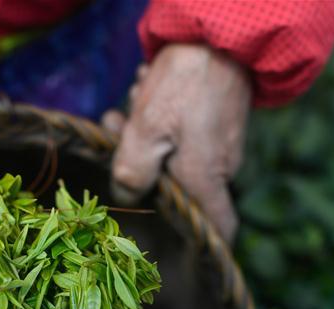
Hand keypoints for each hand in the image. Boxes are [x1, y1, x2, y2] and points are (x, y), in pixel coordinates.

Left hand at [104, 44, 251, 241]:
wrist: (219, 32)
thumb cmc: (185, 84)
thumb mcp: (146, 130)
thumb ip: (132, 172)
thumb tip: (126, 197)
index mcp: (205, 179)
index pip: (219, 230)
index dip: (203, 246)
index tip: (179, 252)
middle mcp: (218, 168)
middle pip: (176, 188)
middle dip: (140, 166)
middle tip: (114, 131)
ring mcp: (218, 145)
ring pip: (173, 155)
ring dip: (142, 134)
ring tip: (125, 105)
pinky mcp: (213, 122)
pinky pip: (181, 133)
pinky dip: (158, 118)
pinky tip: (144, 90)